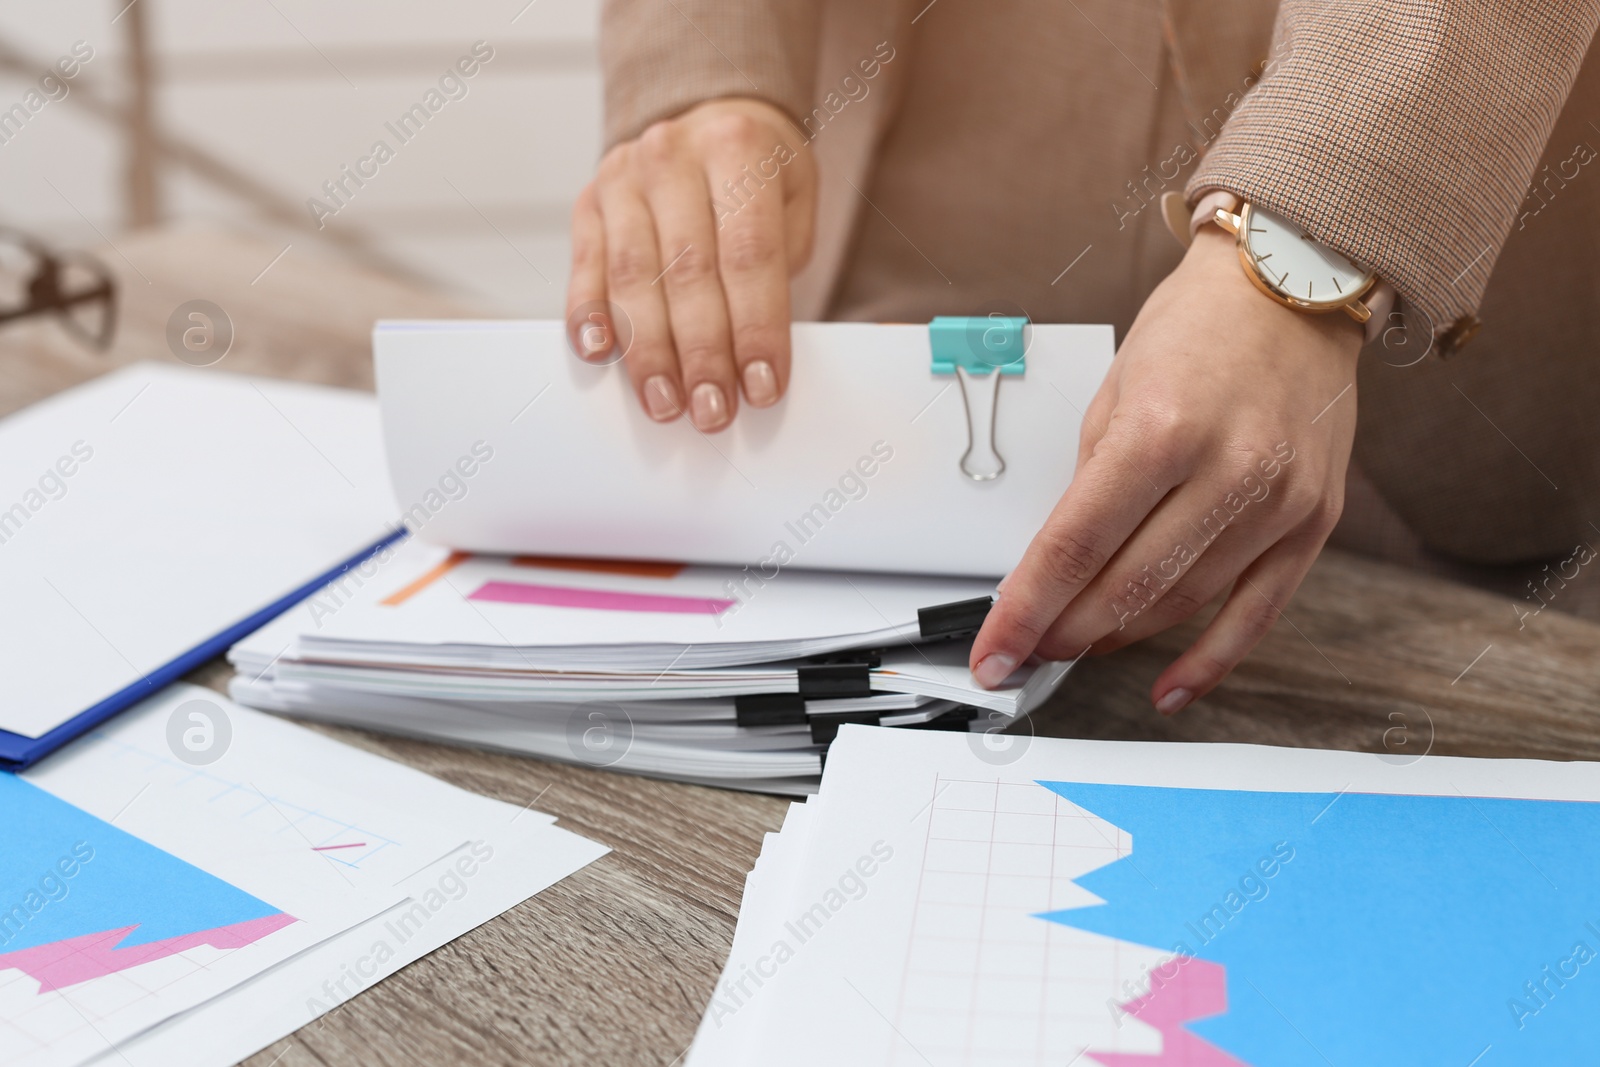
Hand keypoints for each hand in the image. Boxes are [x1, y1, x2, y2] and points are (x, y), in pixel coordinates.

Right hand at [566, 97, 817, 431]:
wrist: (707, 118)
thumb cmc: (758, 176)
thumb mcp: (793, 202)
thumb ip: (777, 269)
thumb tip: (753, 361)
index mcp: (736, 147)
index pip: (749, 253)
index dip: (756, 328)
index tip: (763, 387)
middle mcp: (672, 155)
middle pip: (688, 272)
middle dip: (702, 354)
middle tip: (712, 411)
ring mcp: (622, 177)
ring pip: (633, 278)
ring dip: (649, 352)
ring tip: (666, 403)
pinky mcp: (589, 204)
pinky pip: (585, 268)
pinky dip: (590, 316)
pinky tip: (600, 355)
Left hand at [969, 225, 1362, 712]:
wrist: (1296, 285)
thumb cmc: (1198, 328)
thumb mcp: (1115, 391)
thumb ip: (1088, 483)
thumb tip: (1056, 567)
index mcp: (1160, 429)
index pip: (1073, 546)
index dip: (1025, 612)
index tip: (994, 654)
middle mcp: (1228, 469)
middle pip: (1126, 586)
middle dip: (1064, 630)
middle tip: (1030, 647)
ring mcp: (1279, 501)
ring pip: (1182, 603)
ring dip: (1120, 637)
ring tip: (1078, 646)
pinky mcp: (1314, 521)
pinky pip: (1257, 614)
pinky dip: (1208, 660)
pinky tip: (1167, 688)